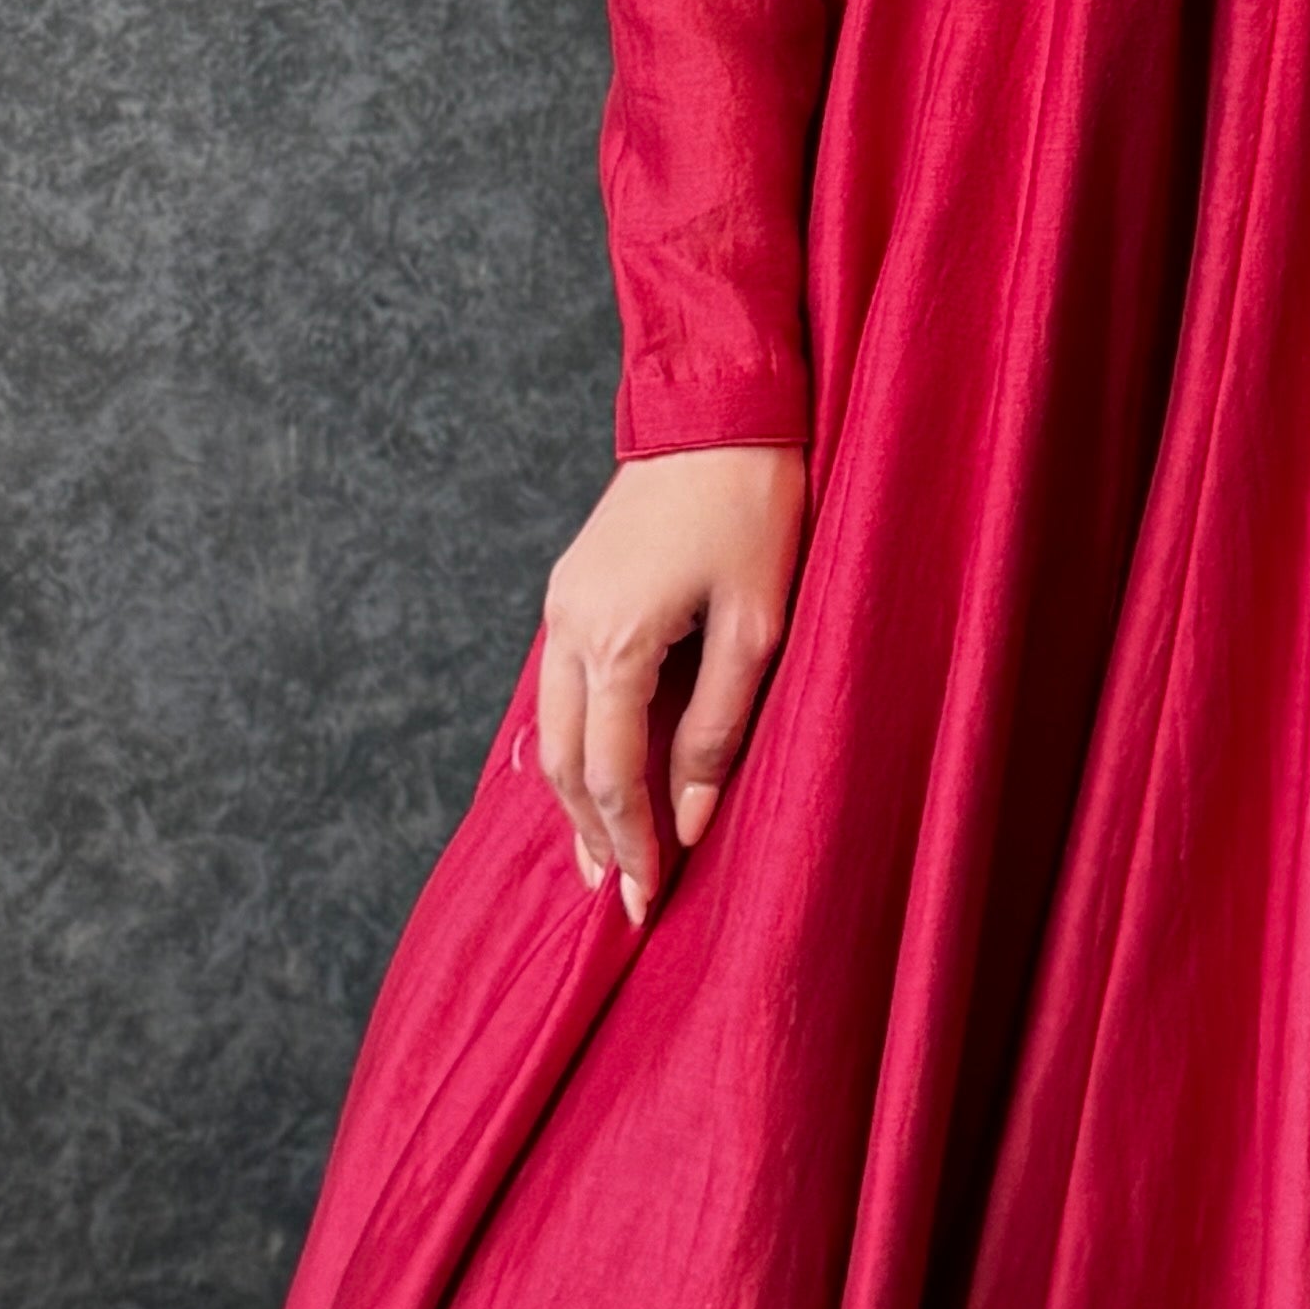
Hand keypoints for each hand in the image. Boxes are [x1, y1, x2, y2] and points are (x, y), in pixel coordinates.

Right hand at [535, 445, 808, 928]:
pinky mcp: (571, 585)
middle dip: (593, 835)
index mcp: (615, 641)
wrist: (719, 406)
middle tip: (620, 898)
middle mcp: (570, 627)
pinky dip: (577, 741)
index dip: (631, 846)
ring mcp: (562, 602)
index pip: (612, 777)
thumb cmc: (754, 507)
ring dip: (577, 795)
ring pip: (552, 728)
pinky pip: (559, 686)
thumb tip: (685, 821)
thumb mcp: (757, 626)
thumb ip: (716, 730)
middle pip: (565, 764)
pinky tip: (599, 770)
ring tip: (601, 855)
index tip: (647, 902)